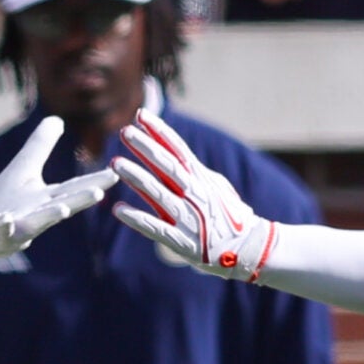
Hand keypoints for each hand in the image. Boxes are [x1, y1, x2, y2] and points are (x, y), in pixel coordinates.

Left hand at [0, 116, 116, 267]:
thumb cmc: (7, 201)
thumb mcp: (24, 169)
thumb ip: (41, 145)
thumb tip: (57, 119)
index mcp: (46, 198)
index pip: (74, 188)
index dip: (94, 180)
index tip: (116, 173)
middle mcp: (38, 213)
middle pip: (62, 204)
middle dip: (80, 199)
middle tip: (100, 192)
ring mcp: (19, 226)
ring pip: (37, 221)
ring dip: (50, 215)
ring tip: (63, 209)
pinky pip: (2, 232)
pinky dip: (5, 227)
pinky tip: (5, 220)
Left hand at [110, 109, 276, 278]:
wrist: (249, 248)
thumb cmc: (231, 216)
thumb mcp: (216, 188)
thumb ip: (196, 172)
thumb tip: (180, 154)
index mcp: (202, 179)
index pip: (178, 149)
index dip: (159, 131)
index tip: (141, 114)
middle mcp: (194, 194)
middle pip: (167, 165)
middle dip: (146, 147)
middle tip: (125, 131)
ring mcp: (188, 217)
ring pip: (158, 193)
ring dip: (136, 177)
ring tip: (115, 163)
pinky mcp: (182, 241)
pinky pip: (156, 227)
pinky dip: (137, 218)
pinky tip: (118, 209)